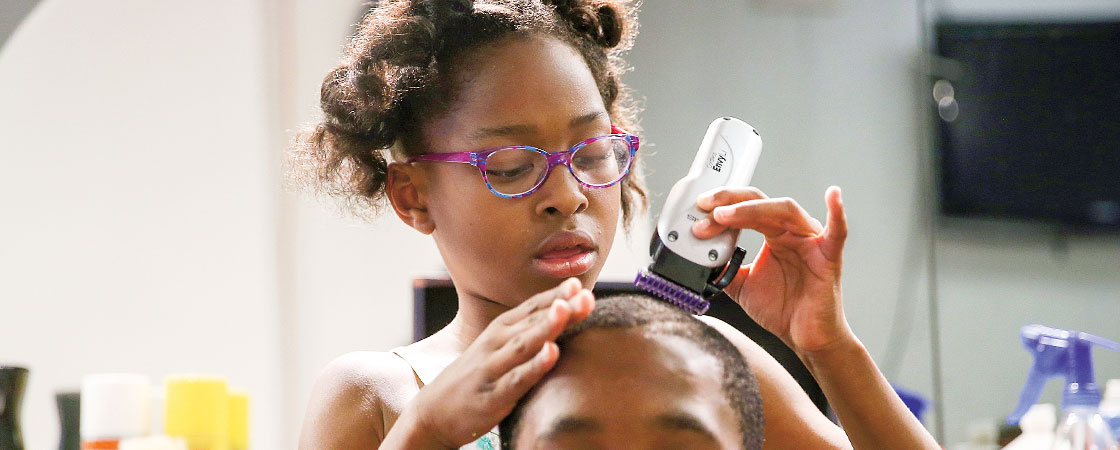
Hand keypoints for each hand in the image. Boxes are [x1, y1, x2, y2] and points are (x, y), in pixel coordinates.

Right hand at [403, 278, 594, 447]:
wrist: (432, 414)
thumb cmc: (475, 378)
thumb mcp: (497, 349)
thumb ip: (527, 333)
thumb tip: (565, 314)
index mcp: (500, 329)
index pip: (532, 307)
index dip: (556, 295)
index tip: (578, 283)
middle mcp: (495, 343)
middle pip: (533, 321)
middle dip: (561, 307)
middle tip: (585, 295)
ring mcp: (493, 368)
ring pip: (524, 344)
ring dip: (546, 327)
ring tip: (567, 311)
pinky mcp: (492, 396)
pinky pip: (517, 379)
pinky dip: (535, 366)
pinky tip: (552, 353)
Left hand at [691, 186, 852, 355]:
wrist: (805, 338)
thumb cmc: (782, 309)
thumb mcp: (741, 284)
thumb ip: (722, 267)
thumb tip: (699, 255)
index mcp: (774, 234)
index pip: (746, 209)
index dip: (721, 207)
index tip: (698, 210)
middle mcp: (792, 232)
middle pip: (761, 203)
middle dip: (730, 202)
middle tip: (705, 207)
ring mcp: (812, 241)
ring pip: (785, 211)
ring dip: (752, 209)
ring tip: (724, 214)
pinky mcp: (829, 257)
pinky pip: (838, 232)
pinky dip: (837, 212)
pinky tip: (832, 196)